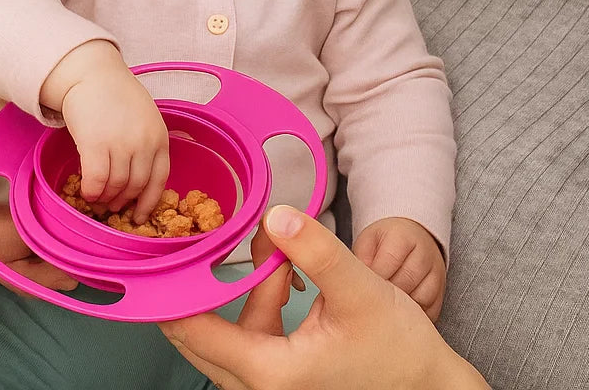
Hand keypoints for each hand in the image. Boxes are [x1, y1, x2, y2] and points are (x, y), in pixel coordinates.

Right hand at [41, 40, 169, 223]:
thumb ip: (147, 143)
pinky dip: (91, 191)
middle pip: (136, 186)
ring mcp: (121, 143)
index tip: (139, 216)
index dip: (148, 202)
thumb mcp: (145, 117)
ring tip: (97, 197)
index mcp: (160, 136)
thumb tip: (139, 178)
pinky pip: (96, 181)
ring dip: (105, 198)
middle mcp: (144, 142)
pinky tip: (86, 191)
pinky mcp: (96, 144)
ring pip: (116, 186)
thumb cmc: (116, 95)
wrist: (92, 75)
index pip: (159, 179)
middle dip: (123, 201)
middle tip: (111, 206)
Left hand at [160, 206, 488, 389]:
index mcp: (273, 374)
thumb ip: (316, 250)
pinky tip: (281, 273)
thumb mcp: (358, 289)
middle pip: (204, 339)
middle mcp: (264, 389)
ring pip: (231, 338)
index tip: (159, 261)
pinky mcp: (286, 381)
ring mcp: (274, 388)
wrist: (429, 384)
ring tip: (271, 250)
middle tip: (187, 248)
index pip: (199, 335)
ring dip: (242, 292)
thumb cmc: (399, 348)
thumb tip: (276, 215)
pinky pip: (253, 341)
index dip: (174, 295)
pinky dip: (258, 305)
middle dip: (199, 289)